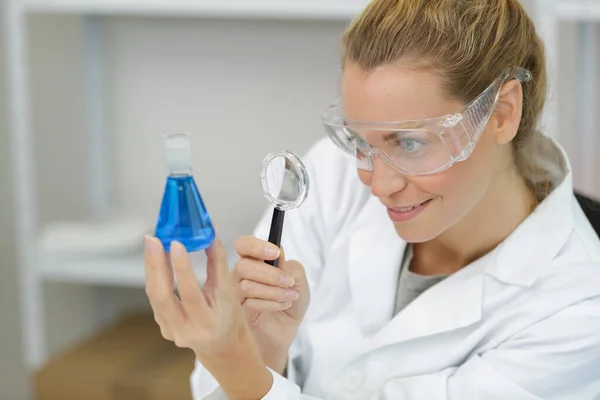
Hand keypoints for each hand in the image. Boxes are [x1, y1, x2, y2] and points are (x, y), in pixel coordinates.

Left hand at [144, 235, 272, 399]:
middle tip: (154, 239)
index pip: (190, 294)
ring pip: (154, 295)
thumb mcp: (229, 290)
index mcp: (207, 323)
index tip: (176, 244)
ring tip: (153, 243)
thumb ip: (218, 261)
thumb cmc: (230, 315)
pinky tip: (155, 258)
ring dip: (152, 266)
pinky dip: (154, 275)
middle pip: (163, 296)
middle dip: (156, 264)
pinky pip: (154, 298)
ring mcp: (171, 331)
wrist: (223, 345)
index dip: (182, 268)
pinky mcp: (163, 327)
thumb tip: (211, 231)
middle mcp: (186, 331)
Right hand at [233, 235, 310, 373]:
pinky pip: (249, 303)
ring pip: (247, 285)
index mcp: (255, 260)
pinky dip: (271, 304)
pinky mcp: (238, 311)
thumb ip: (292, 267)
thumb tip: (280, 258)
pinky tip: (281, 306)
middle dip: (270, 274)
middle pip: (243, 265)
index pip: (244, 244)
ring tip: (290, 297)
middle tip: (288, 282)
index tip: (275, 253)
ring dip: (274, 291)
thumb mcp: (300, 282)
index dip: (256, 246)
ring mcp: (236, 293)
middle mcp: (241, 274)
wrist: (286, 330)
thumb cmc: (290, 302)